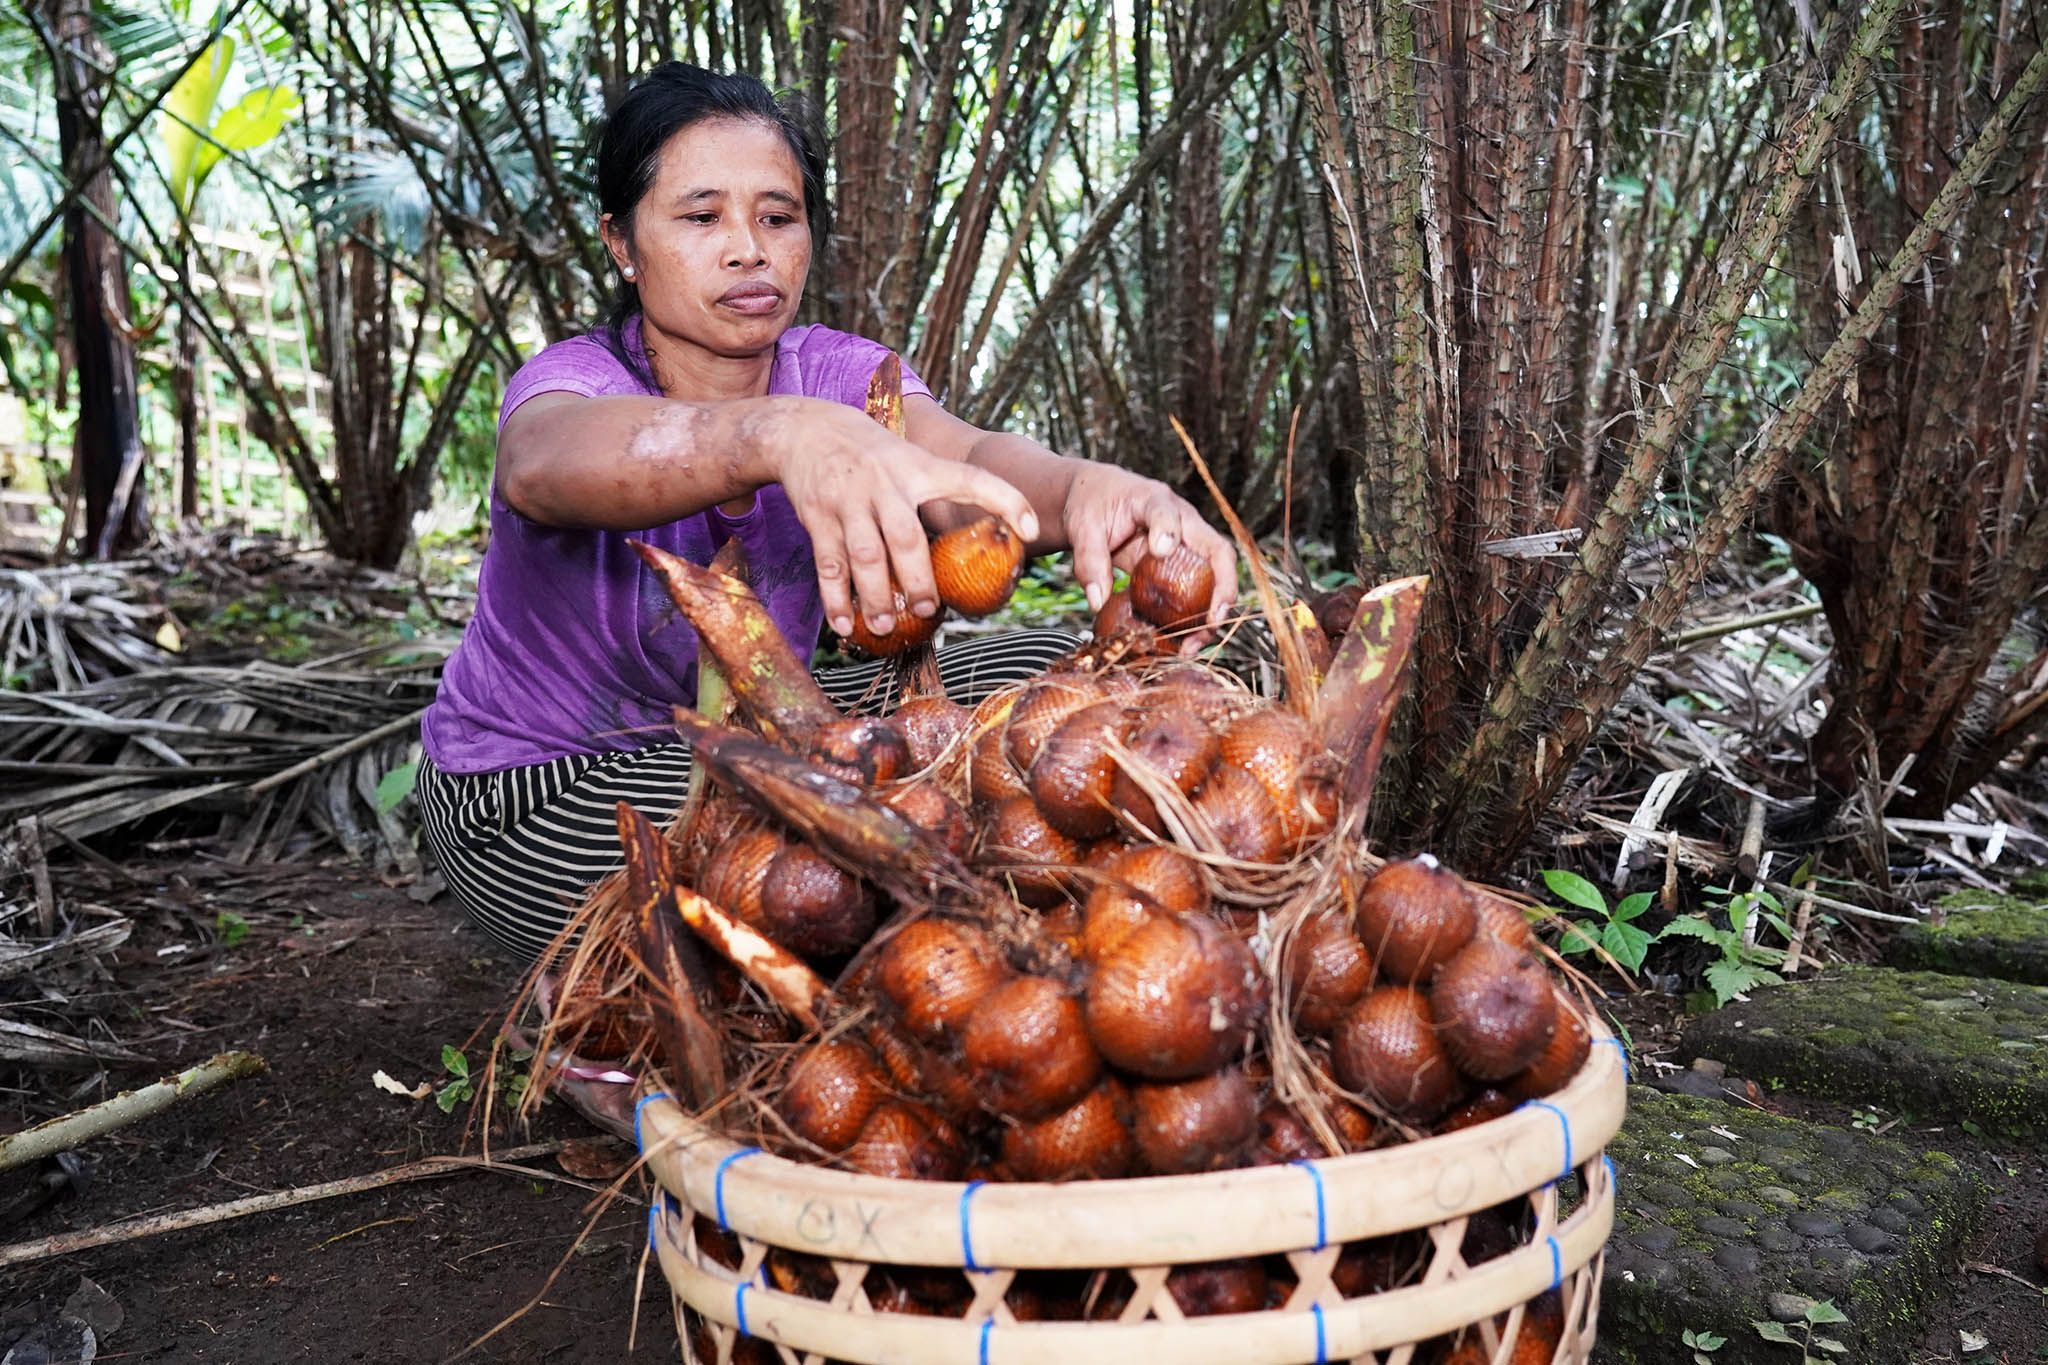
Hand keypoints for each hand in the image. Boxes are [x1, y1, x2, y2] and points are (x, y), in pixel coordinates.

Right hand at [763, 398, 1038, 637]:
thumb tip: (986, 534)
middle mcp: (886, 484)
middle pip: (907, 537)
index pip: (971, 479)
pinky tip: (844, 625)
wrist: (806, 429)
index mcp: (919, 468)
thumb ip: (940, 489)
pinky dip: (835, 599)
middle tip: (929, 610)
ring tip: (887, 626)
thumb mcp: (910, 458)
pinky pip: (828, 564)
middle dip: (919, 578)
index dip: (1005, 500)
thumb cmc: (872, 454)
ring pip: (865, 556)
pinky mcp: (818, 517)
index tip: (1032, 529)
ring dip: (876, 596)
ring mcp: (850, 501)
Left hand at [1060, 463, 1237, 647]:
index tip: (1159, 551)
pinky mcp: (1182, 566)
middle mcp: (1182, 521)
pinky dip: (1194, 619)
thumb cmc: (1094, 504)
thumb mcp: (1082, 528)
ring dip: (1210, 613)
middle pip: (1217, 550)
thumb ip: (1088, 562)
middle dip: (1222, 588)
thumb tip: (1097, 602)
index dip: (1167, 530)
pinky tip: (1181, 643)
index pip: (1166, 512)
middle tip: (1211, 621)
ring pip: (1215, 577)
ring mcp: (1187, 545)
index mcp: (1153, 500)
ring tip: (1192, 644)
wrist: (1098, 499)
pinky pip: (1198, 592)